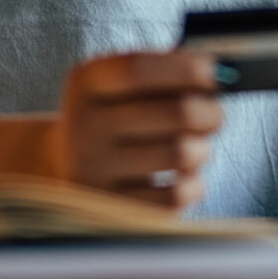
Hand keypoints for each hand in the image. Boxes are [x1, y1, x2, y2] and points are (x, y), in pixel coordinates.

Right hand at [56, 49, 222, 209]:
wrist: (62, 168)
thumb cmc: (110, 116)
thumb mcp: (117, 84)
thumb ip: (160, 72)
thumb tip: (214, 73)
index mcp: (87, 82)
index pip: (138, 69)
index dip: (184, 68)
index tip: (211, 71)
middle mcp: (84, 125)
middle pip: (176, 112)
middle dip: (210, 112)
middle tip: (215, 115)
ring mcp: (93, 171)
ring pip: (181, 153)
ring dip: (203, 148)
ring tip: (198, 146)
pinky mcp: (110, 210)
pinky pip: (173, 197)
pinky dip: (193, 185)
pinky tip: (187, 177)